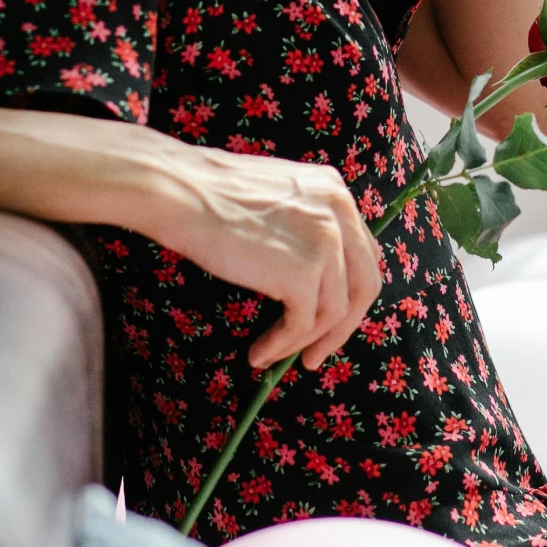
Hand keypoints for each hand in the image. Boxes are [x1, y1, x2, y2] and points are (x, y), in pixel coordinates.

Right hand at [150, 143, 383, 369]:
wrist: (183, 192)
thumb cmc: (214, 194)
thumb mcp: (280, 196)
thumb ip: (307, 224)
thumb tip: (316, 277)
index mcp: (337, 191)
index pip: (363, 254)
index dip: (349, 292)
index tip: (328, 317)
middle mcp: (340, 212)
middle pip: (363, 286)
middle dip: (341, 327)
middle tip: (316, 353)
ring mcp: (326, 243)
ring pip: (334, 312)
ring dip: (305, 341)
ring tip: (276, 356)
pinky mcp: (302, 274)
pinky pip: (301, 324)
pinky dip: (282, 344)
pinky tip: (259, 353)